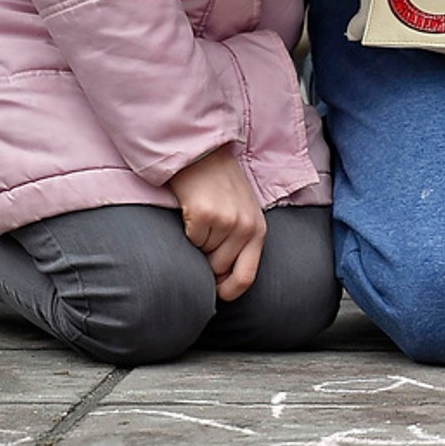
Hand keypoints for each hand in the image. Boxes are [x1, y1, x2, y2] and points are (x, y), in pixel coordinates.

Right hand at [168, 145, 264, 299]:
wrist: (203, 154)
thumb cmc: (219, 186)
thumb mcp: (242, 214)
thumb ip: (239, 243)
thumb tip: (221, 281)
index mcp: (258, 231)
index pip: (246, 278)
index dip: (226, 291)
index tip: (214, 291)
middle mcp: (246, 228)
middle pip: (218, 270)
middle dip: (205, 259)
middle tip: (203, 234)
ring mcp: (226, 221)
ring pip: (202, 256)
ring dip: (196, 243)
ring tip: (200, 218)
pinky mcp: (204, 214)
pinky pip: (189, 240)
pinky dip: (185, 230)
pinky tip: (191, 210)